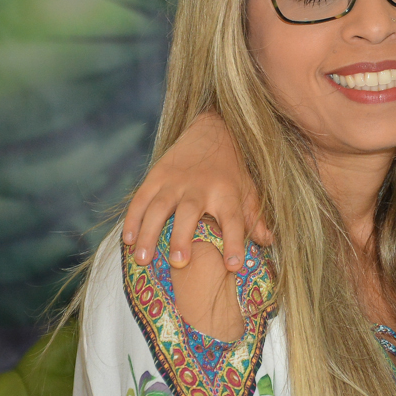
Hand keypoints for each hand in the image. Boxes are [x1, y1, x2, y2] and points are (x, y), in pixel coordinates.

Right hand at [123, 111, 265, 271]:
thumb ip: (254, 218)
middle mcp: (201, 186)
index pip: (233, 219)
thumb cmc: (232, 170)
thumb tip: (268, 243)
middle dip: (182, 237)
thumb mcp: (248, 190)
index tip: (233, 265)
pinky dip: (132, 219)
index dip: (234, 242)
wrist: (211, 129)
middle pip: (189, 212)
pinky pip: (140, 199)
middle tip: (178, 263)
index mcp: (227, 192)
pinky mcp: (156, 175)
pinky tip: (127, 240)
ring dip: (149, 233)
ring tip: (142, 259)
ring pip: (158, 207)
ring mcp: (175, 180)